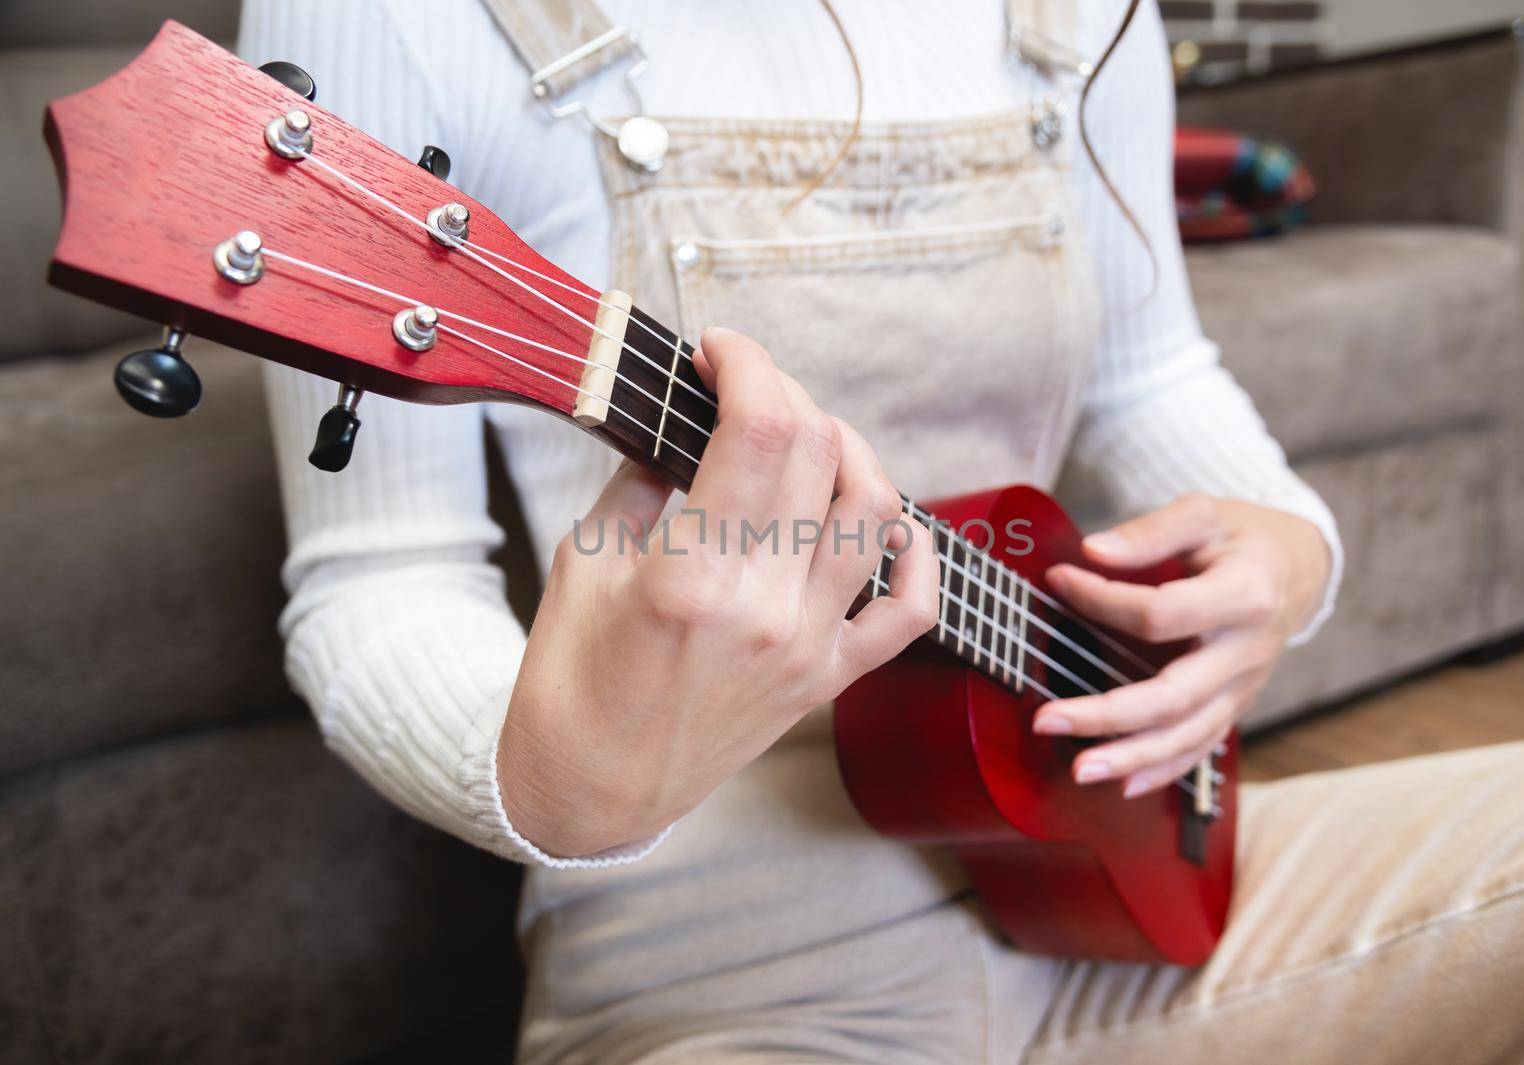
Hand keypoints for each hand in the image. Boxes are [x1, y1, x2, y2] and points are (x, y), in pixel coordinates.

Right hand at [497, 327, 939, 856]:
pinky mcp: (829, 680)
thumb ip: (640, 482)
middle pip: (821, 452)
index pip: (761, 428)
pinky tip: (886, 521)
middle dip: (785, 391)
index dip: (748, 362)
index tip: (719, 348)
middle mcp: (765, 609)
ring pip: (878, 511)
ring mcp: (808, 648)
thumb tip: (681, 419)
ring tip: (805, 438)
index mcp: (691, 576)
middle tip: (744, 387)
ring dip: (849, 450)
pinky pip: (911, 611)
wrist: (591, 791)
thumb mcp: (581, 563)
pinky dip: (915, 554)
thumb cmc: (570, 682)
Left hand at [1032, 494, 1330, 797]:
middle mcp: (1246, 652)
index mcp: (1244, 596)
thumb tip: (1092, 551)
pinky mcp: (1236, 705)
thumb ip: (1150, 533)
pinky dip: (1163, 770)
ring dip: (1130, 756)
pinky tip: (1123, 783)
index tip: (1058, 580)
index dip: (1101, 600)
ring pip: (1187, 735)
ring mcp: (1244, 687)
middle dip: (1108, 714)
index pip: (1159, 614)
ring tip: (1079, 768)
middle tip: (1045, 719)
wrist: (1298, 569)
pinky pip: (1201, 747)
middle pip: (1174, 695)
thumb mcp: (1204, 514)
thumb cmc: (1241, 538)